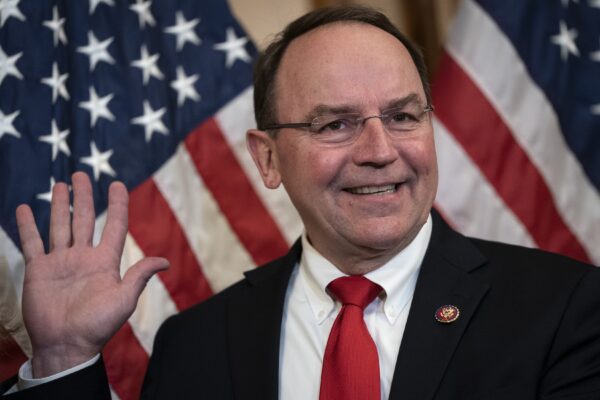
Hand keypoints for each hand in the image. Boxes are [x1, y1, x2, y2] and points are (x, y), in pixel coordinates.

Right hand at [16, 172, 168, 377]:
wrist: (66, 345)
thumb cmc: (97, 325)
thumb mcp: (124, 299)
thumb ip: (139, 276)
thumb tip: (165, 261)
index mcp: (105, 261)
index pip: (114, 225)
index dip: (117, 204)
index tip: (117, 184)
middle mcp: (83, 257)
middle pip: (84, 219)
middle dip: (83, 197)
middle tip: (81, 175)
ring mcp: (60, 262)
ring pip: (60, 225)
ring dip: (59, 205)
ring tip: (60, 185)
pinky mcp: (39, 270)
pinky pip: (32, 243)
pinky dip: (27, 226)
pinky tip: (24, 209)